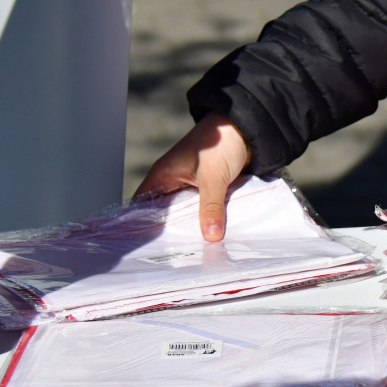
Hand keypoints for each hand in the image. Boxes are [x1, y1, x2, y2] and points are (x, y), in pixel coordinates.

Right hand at [134, 113, 250, 241]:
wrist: (246, 128)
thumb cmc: (221, 142)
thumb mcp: (213, 177)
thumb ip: (211, 206)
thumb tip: (210, 235)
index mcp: (163, 176)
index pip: (141, 206)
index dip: (140, 226)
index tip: (147, 249)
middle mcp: (172, 182)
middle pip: (165, 214)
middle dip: (171, 233)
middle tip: (175, 258)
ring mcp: (190, 186)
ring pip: (186, 213)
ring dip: (192, 227)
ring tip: (194, 253)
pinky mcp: (208, 189)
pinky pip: (203, 209)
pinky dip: (207, 219)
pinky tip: (212, 236)